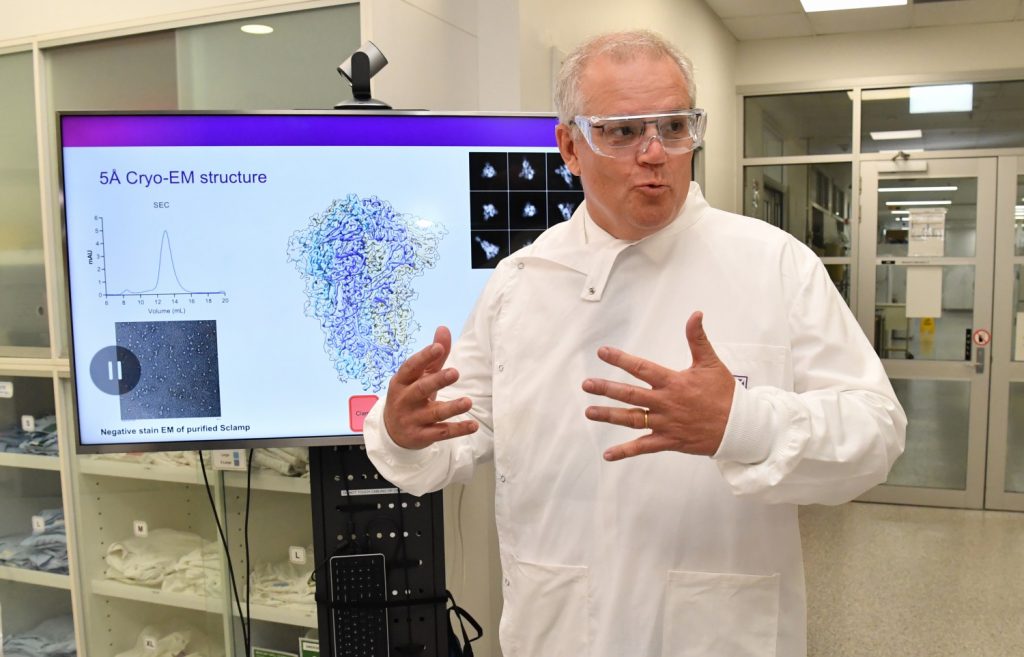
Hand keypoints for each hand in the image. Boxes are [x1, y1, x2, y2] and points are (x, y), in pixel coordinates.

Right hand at [382, 326, 477, 448]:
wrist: (392, 431)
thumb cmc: (410, 395)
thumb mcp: (419, 376)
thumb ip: (434, 356)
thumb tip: (443, 328)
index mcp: (401, 381)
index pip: (411, 367)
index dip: (424, 357)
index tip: (438, 348)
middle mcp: (404, 400)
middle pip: (421, 389)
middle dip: (437, 381)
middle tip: (455, 372)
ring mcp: (412, 419)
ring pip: (433, 413)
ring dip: (451, 408)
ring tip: (468, 401)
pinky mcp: (421, 436)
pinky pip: (441, 433)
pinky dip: (457, 429)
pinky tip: (473, 425)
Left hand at [582, 312, 734, 460]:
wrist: (740, 427)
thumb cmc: (725, 394)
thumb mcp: (711, 363)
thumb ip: (698, 339)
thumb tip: (695, 314)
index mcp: (673, 382)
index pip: (641, 368)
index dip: (621, 359)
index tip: (602, 352)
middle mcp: (665, 403)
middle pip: (630, 395)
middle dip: (606, 388)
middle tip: (586, 384)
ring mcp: (665, 423)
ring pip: (631, 419)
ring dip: (609, 416)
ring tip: (589, 412)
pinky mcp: (669, 441)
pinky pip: (643, 447)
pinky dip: (625, 452)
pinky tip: (608, 454)